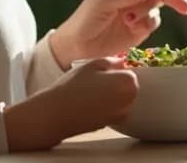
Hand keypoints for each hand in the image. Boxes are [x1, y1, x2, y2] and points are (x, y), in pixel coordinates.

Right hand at [4, 56, 137, 150]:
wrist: (55, 114)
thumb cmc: (72, 87)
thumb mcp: (93, 64)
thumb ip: (112, 61)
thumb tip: (121, 62)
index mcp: (128, 82)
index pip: (130, 72)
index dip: (115, 71)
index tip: (103, 72)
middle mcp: (129, 101)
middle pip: (127, 87)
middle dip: (115, 83)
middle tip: (95, 81)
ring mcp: (120, 115)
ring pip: (119, 100)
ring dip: (110, 95)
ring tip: (90, 92)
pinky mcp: (110, 124)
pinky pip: (111, 110)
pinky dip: (104, 106)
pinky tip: (88, 102)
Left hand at [49, 0, 186, 68]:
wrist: (79, 46)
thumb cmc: (85, 20)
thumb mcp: (102, 4)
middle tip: (185, 6)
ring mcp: (139, 12)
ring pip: (157, 7)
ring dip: (146, 12)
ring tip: (129, 20)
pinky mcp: (141, 29)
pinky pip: (153, 22)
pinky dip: (146, 24)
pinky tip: (132, 27)